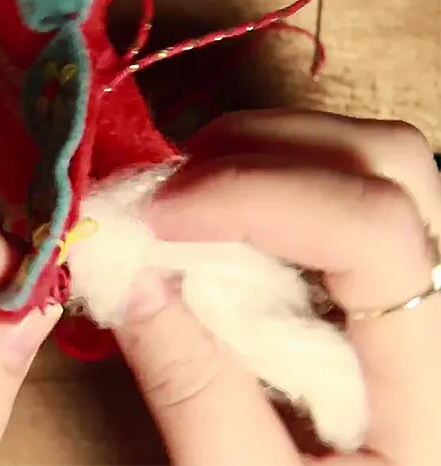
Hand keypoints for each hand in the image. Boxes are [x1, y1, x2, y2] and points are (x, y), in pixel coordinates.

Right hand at [115, 110, 440, 465]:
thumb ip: (191, 384)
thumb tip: (125, 270)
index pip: (373, 231)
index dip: (255, 197)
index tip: (154, 216)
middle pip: (391, 164)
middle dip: (262, 153)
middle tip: (168, 198)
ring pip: (383, 160)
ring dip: (272, 155)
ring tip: (191, 203)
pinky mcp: (413, 283)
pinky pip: (361, 190)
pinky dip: (284, 180)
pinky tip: (229, 221)